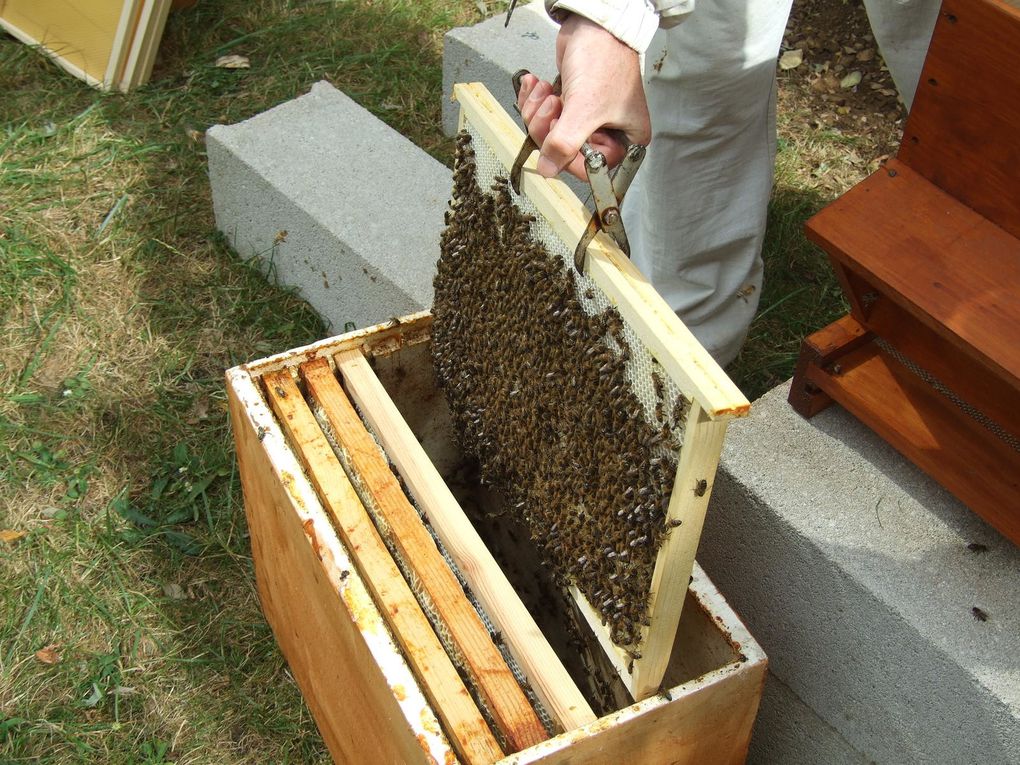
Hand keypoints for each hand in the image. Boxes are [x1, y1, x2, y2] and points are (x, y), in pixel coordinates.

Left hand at [515, 14, 650, 179]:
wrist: (592, 25)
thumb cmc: (603, 60)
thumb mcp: (584, 109)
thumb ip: (564, 144)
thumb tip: (549, 169)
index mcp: (625, 141)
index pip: (591, 169)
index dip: (567, 158)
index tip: (555, 143)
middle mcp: (607, 132)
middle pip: (565, 152)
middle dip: (547, 128)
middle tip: (552, 107)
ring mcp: (586, 119)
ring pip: (549, 134)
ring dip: (538, 112)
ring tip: (546, 93)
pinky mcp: (568, 105)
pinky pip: (542, 115)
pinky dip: (534, 100)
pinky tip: (537, 85)